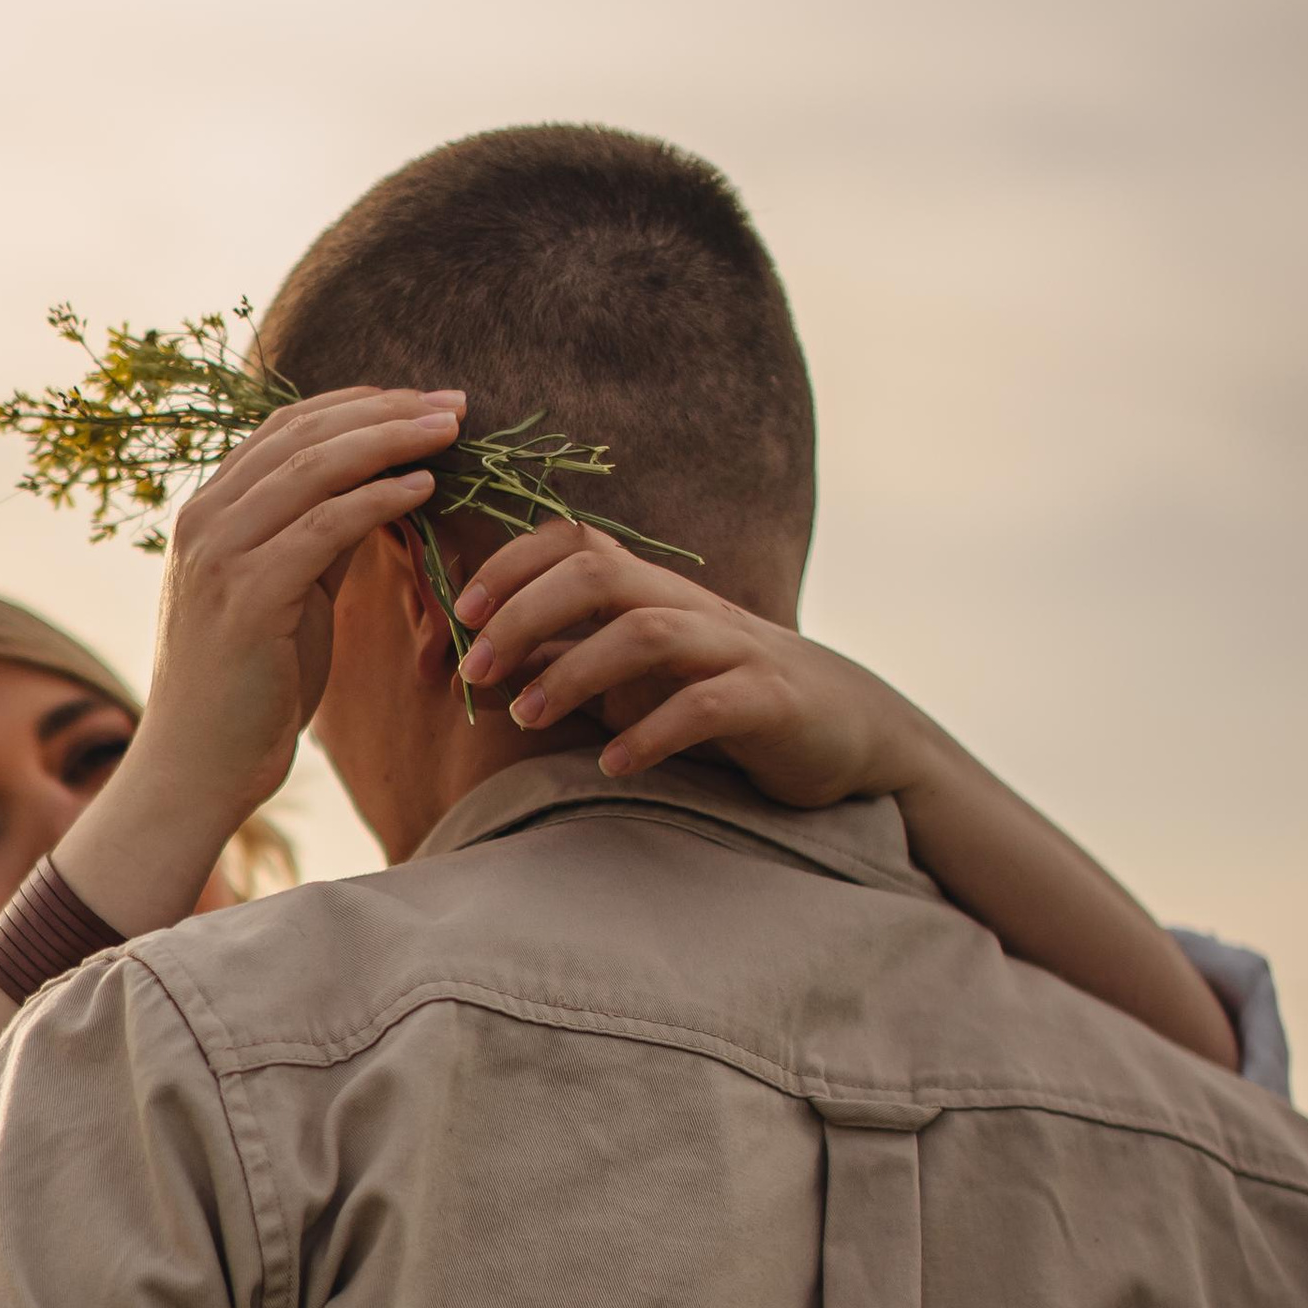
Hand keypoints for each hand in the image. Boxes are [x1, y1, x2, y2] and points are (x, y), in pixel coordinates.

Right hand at [62, 390, 458, 922]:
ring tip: (451, 432)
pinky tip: (423, 489)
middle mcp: (203, 520)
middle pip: (303, 434)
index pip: (284, 427)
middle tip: (455, 405)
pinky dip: (378, 500)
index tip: (422, 401)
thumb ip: (314, 536)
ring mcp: (219, 554)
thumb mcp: (283, 593)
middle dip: (387, 411)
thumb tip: (376, 486)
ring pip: (315, 468)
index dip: (358, 405)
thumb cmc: (247, 688)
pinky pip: (324, 527)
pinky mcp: (248, 595)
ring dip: (392, 442)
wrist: (198, 766)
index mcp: (206, 511)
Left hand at [454, 524, 925, 807]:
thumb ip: (567, 662)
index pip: (572, 542)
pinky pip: (706, 707)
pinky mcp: (772, 701)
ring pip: (645, 632)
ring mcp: (732, 649)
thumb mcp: (636, 678)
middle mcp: (688, 605)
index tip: (458, 616)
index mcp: (650, 591)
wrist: (849, 729)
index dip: (509, 566)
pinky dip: (651, 734)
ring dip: (573, 673)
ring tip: (527, 718)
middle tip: (473, 672)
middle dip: (523, 616)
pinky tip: (613, 766)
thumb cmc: (723, 700)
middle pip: (596, 573)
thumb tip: (473, 667)